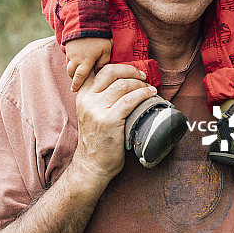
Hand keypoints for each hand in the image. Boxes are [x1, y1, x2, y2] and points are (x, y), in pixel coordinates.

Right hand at [65, 37, 112, 90]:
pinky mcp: (68, 46)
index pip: (79, 77)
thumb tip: (99, 72)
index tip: (74, 90)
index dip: (77, 85)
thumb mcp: (106, 51)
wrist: (86, 22)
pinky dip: (70, 61)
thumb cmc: (99, 37)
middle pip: (71, 73)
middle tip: (76, 83)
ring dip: (72, 70)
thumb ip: (103, 63)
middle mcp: (76, 59)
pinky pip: (67, 57)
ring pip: (68, 65)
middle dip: (73, 79)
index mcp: (86, 61)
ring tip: (76, 72)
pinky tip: (76, 61)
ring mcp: (70, 52)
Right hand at [73, 64, 156, 180]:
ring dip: (140, 84)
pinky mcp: (109, 120)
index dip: (119, 67)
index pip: (99, 70)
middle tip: (143, 76)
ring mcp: (97, 109)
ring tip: (149, 89)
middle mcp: (87, 99)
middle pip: (111, 72)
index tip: (132, 72)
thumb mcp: (92, 112)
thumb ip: (100, 96)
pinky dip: (143, 95)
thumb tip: (124, 80)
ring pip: (122, 85)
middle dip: (131, 71)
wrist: (92, 165)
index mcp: (82, 95)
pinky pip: (130, 100)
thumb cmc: (97, 139)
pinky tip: (151, 95)